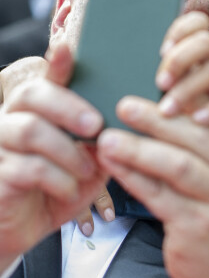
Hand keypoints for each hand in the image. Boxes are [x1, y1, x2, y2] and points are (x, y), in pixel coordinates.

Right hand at [0, 44, 105, 271]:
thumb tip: (126, 125)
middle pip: (33, 94)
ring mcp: (0, 145)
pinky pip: (28, 167)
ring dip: (68, 150)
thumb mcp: (90, 164)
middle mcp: (14, 119)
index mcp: (40, 111)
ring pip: (30, 129)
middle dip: (69, 106)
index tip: (68, 47)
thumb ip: (102, 143)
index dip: (57, 62)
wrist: (26, 229)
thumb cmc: (61, 189)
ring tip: (88, 170)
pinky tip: (70, 189)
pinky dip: (58, 179)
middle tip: (96, 125)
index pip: (47, 78)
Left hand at [73, 11, 208, 234]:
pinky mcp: (202, 226)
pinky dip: (133, 178)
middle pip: (198, 137)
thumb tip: (167, 103)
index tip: (155, 86)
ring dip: (138, 148)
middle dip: (156, 120)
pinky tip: (113, 166)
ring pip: (178, 165)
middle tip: (123, 106)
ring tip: (108, 137)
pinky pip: (160, 195)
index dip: (188, 98)